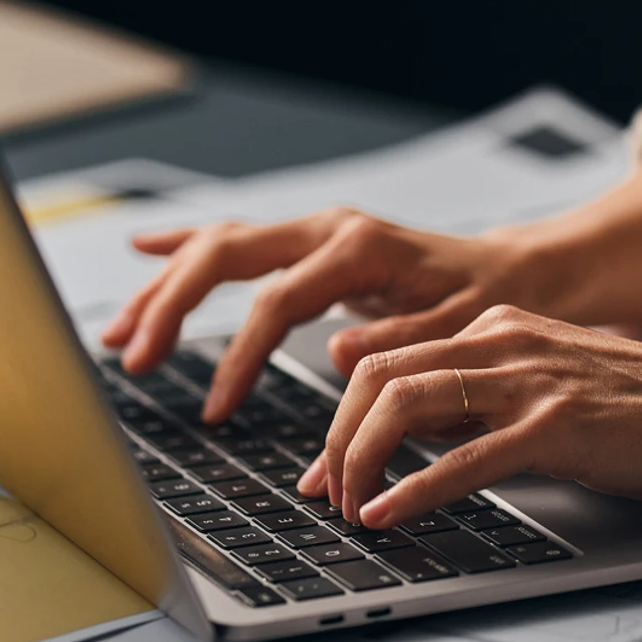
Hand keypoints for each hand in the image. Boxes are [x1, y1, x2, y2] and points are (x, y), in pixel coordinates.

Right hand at [99, 210, 565, 421]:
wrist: (520, 274)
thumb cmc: (492, 305)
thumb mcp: (454, 333)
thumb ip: (395, 346)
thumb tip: (334, 358)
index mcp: (359, 250)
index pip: (275, 303)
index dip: (239, 358)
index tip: (218, 411)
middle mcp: (329, 230)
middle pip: (226, 257)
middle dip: (171, 307)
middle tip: (134, 360)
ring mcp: (316, 232)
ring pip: (221, 246)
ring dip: (165, 286)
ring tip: (121, 333)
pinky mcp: (312, 244)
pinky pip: (238, 242)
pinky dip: (190, 249)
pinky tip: (147, 251)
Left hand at [304, 306, 641, 528]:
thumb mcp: (547, 382)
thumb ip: (483, 398)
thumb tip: (413, 441)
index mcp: (496, 330)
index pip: (386, 361)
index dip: (339, 418)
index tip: (325, 470)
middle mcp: (504, 344)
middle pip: (378, 377)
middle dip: (336, 441)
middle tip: (327, 495)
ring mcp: (530, 382)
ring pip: (406, 405)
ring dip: (360, 461)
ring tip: (350, 507)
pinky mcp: (558, 427)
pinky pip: (465, 457)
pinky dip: (413, 489)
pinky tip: (388, 514)